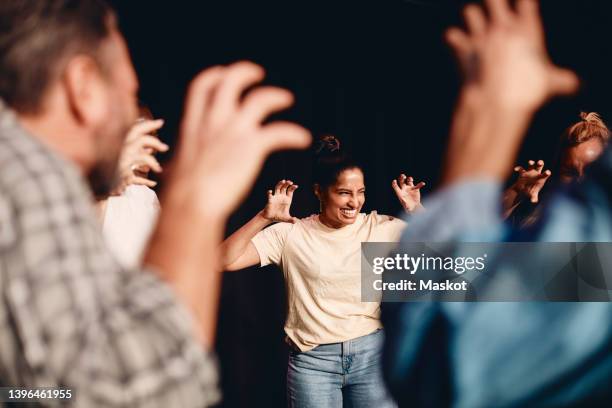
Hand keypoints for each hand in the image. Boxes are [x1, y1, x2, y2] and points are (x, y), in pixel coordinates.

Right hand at [113, 119, 167, 193]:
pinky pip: (137, 178)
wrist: (97, 185)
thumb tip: (151, 149)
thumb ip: (134, 152)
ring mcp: (122, 162)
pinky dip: (147, 181)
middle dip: (155, 142)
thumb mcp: (121, 156)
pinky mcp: (122, 176)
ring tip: (159, 169)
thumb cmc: (110, 169)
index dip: (149, 125)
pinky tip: (154, 183)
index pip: (135, 128)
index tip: (161, 122)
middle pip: (141, 140)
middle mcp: (121, 149)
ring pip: (143, 157)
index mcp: (119, 141)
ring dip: (153, 162)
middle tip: (165, 148)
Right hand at [167, 61, 310, 219]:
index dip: (215, 76)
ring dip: (275, 95)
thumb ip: (186, 159)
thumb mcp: (179, 165)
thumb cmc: (181, 194)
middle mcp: (213, 121)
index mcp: (193, 124)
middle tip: (258, 73)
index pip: (201, 87)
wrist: (191, 204)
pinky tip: (302, 139)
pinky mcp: (252, 146)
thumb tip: (178, 171)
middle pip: (231, 81)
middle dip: (244, 71)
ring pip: (259, 99)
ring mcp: (233, 131)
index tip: (223, 74)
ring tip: (286, 98)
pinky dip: (293, 133)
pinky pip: (279, 131)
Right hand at [262, 180, 298, 222]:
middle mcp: (281, 197)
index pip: (290, 191)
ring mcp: (276, 197)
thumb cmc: (279, 217)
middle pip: (285, 187)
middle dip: (287, 184)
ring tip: (283, 181)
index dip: (293, 188)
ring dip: (280, 184)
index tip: (296, 186)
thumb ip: (291, 220)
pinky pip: (270, 195)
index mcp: (287, 200)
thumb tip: (295, 221)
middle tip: (290, 181)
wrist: (270, 218)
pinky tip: (270, 192)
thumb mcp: (286, 219)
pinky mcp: (270, 200)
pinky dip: (269, 193)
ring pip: (278, 188)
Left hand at [391, 174, 424, 211]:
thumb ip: (405, 203)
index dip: (394, 183)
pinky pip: (418, 185)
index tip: (394, 181)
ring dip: (409, 178)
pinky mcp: (415, 189)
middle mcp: (404, 189)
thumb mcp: (406, 207)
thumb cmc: (408, 207)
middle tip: (403, 176)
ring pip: (409, 180)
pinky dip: (420, 184)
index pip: (395, 186)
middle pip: (401, 181)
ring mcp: (410, 188)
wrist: (414, 207)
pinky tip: (423, 183)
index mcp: (400, 193)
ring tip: (410, 179)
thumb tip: (403, 200)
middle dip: (402, 178)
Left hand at [446, 0, 577, 112]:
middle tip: (497, 19)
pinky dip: (454, 38)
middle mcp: (503, 27)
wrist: (499, 102)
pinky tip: (456, 40)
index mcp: (527, 29)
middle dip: (494, 3)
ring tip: (478, 31)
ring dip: (473, 18)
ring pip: (471, 11)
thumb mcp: (548, 83)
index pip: (526, 1)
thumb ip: (561, 79)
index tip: (522, 9)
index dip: (523, 3)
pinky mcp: (465, 50)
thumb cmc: (527, 92)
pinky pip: (454, 36)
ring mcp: (482, 37)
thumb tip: (572, 84)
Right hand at [511, 159, 550, 202]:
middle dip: (540, 163)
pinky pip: (521, 169)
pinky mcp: (523, 172)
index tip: (548, 172)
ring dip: (531, 162)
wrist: (523, 189)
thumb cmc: (530, 191)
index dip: (546, 173)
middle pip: (539, 166)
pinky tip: (516, 169)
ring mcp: (529, 171)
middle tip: (540, 162)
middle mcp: (536, 173)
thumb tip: (533, 201)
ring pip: (531, 165)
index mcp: (541, 178)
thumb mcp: (532, 194)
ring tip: (530, 162)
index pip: (545, 174)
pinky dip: (518, 168)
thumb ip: (534, 197)